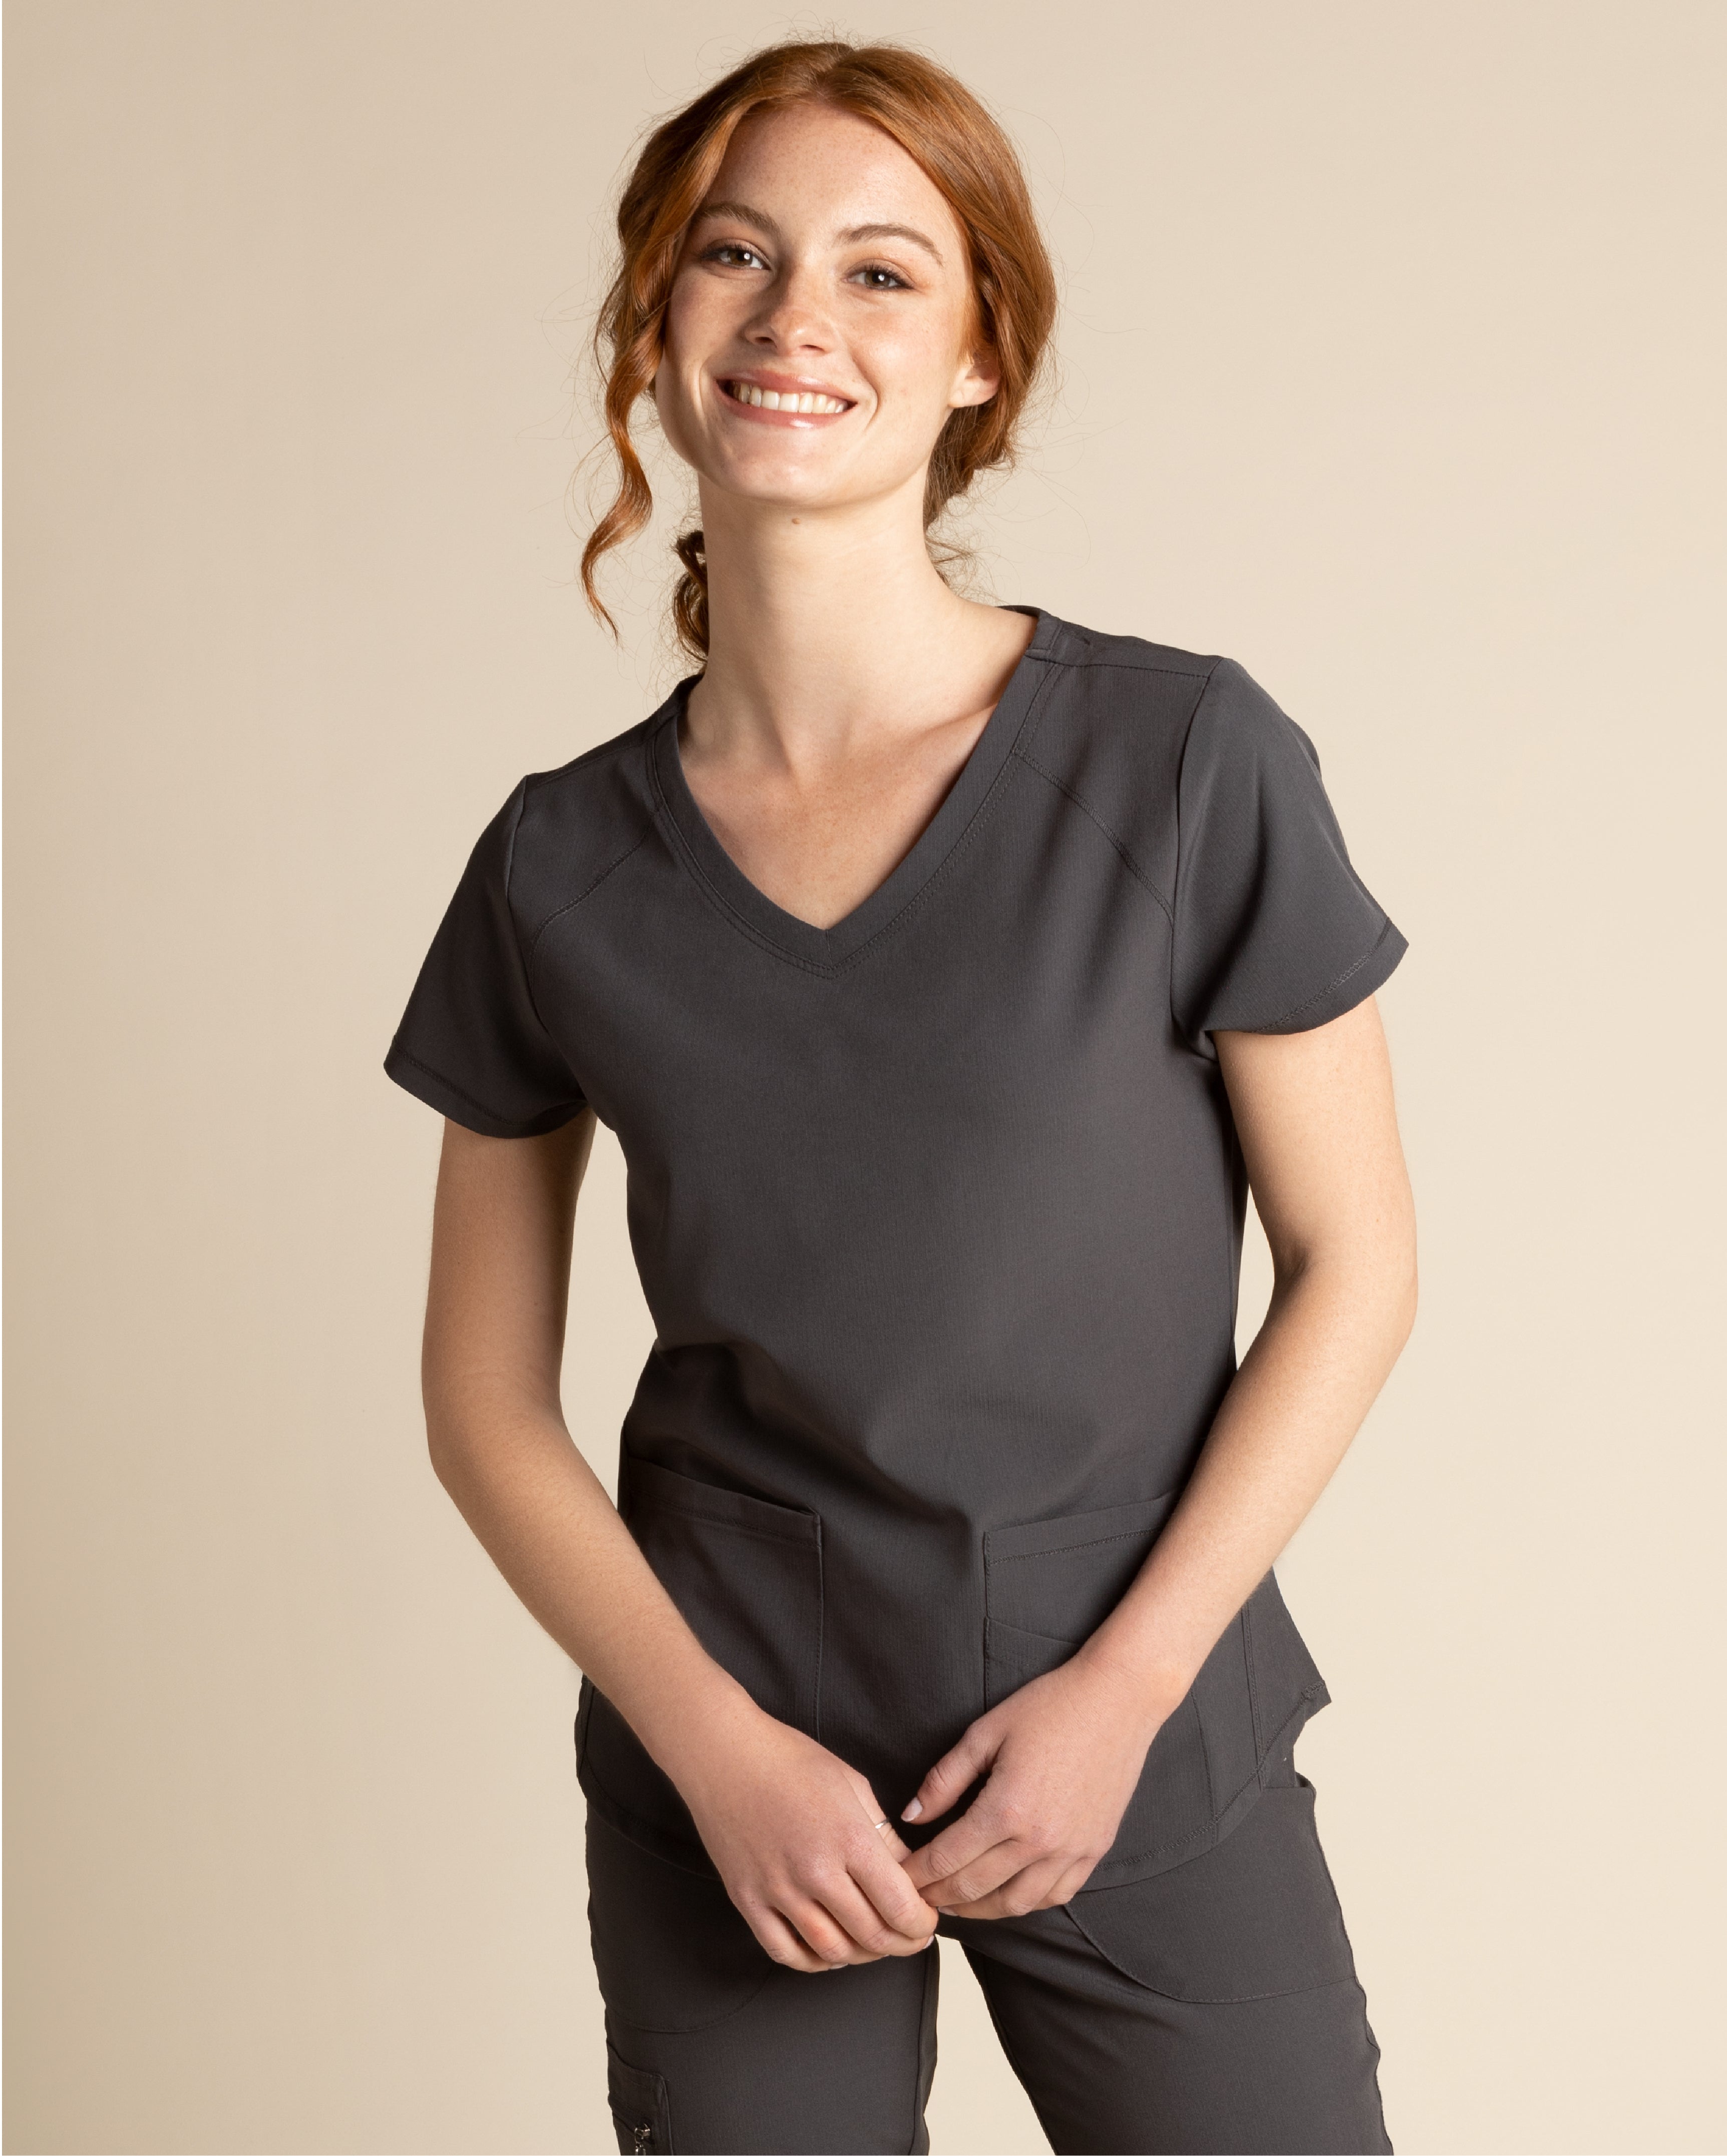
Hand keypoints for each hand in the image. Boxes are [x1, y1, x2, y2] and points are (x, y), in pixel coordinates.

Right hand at [668, 1690, 939, 1972]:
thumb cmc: (790, 1759)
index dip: (923, 1924)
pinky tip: (829, 1950)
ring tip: (874, 1943)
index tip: (928, 1921)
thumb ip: (883, 1834)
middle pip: (872, 1936)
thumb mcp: (852, 1784)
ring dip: (862, 1956)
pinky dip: (813, 1962)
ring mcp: (777, 1891)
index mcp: (849, 1838)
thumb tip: (909, 1873)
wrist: (723, 1754)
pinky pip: (785, 1952)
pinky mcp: (747, 1901)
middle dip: (902, 1944)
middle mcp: (815, 1872)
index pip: (900, 1906)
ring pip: (832, 1952)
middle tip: (911, 1938)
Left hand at [897, 1652, 1168, 1917]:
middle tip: (917, 1897)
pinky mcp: (1094, 1850)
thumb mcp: (985, 1732)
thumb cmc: (1049, 1706)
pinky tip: (1007, 1894)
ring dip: (979, 1911)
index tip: (900, 1880)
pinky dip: (1025, 1902)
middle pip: (974, 1888)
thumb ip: (944, 1779)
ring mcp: (1071, 1851)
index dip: (917, 1874)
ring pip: (1015, 1903)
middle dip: (939, 1897)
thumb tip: (910, 1816)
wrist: (1117, 1699)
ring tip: (956, 1903)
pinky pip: (1055, 1896)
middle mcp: (1039, 1841)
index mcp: (1006, 1809)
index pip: (947, 1858)